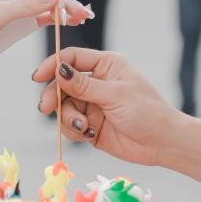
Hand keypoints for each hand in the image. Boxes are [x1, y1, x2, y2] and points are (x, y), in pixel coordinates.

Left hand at [0, 0, 93, 44]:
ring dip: (65, 9)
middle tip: (81, 12)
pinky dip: (58, 18)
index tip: (62, 0)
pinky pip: (43, 15)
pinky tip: (72, 21)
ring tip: (83, 17)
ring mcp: (19, 1)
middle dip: (64, 0)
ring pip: (48, 2)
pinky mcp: (21, 18)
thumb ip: (25, 5)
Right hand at [30, 47, 179, 168]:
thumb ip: (84, 85)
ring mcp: (93, 105)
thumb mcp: (114, 94)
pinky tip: (88, 134)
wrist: (162, 143)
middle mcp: (97, 83)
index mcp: (106, 66)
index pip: (72, 58)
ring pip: (64, 107)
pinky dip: (74, 131)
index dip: (53, 65)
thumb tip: (59, 70)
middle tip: (47, 109)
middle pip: (62, 85)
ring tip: (83, 127)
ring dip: (68, 118)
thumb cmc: (147, 111)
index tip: (38, 77)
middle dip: (55, 97)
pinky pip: (70, 125)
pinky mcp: (90, 126)